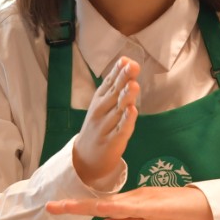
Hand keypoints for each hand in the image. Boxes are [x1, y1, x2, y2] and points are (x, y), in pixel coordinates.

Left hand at [46, 185, 215, 219]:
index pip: (100, 207)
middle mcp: (133, 198)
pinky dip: (115, 207)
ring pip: (111, 204)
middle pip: (99, 204)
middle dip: (74, 206)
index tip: (56, 208)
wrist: (205, 209)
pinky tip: (102, 209)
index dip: (78, 208)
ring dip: (88, 206)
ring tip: (65, 207)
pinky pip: (132, 207)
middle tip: (49, 207)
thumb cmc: (178, 215)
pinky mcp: (154, 204)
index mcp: (131, 204)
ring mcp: (143, 200)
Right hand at [72, 56, 140, 185]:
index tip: (127, 60)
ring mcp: (106, 127)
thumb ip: (115, 84)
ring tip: (134, 85)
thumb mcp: (102, 103)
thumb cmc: (99, 126)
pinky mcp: (113, 142)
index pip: (109, 83)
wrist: (85, 158)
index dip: (118, 71)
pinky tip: (132, 111)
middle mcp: (101, 111)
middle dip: (124, 80)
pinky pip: (121, 130)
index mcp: (99, 100)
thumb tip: (126, 60)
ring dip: (126, 97)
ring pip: (118, 110)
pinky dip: (127, 121)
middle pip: (114, 93)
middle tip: (133, 67)